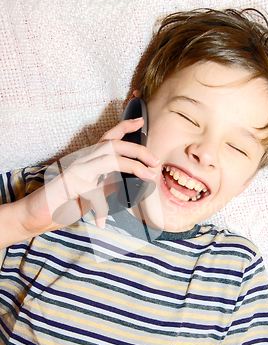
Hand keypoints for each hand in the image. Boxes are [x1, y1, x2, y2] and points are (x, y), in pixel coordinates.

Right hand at [1, 118, 158, 247]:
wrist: (35, 215)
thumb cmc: (63, 204)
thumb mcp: (92, 194)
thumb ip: (106, 185)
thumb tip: (124, 182)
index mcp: (90, 162)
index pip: (108, 139)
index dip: (124, 128)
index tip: (140, 122)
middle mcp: (83, 162)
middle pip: (114, 145)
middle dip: (138, 150)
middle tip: (156, 161)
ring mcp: (76, 172)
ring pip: (109, 159)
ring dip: (132, 166)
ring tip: (147, 176)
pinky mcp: (70, 185)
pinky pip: (94, 192)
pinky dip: (101, 208)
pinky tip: (101, 222)